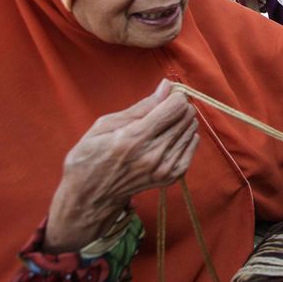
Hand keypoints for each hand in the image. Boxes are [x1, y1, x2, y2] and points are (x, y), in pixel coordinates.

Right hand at [45, 80, 198, 251]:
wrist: (90, 195)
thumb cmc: (90, 156)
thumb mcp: (104, 126)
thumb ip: (140, 107)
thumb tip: (166, 86)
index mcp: (133, 139)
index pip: (174, 108)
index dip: (174, 96)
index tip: (168, 95)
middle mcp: (152, 155)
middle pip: (185, 118)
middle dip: (179, 107)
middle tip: (166, 107)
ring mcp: (163, 169)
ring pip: (191, 131)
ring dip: (183, 122)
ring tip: (165, 123)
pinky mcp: (170, 178)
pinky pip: (192, 148)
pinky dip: (187, 138)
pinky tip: (173, 136)